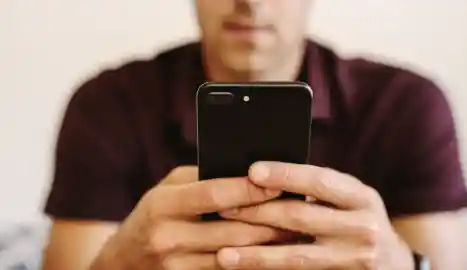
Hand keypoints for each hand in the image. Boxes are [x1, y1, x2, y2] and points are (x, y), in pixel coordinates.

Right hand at [90, 166, 293, 269]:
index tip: (277, 184)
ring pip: (236, 256)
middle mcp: (169, 237)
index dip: (249, 189)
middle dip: (270, 221)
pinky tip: (270, 253)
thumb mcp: (167, 188)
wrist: (124, 262)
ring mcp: (177, 267)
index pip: (214, 194)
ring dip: (268, 245)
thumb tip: (246, 173)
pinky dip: (251, 262)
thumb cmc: (152, 214)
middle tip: (300, 211)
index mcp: (162, 205)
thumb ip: (202, 179)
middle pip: (232, 230)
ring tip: (295, 233)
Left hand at [217, 162, 414, 269]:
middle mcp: (363, 228)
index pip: (320, 181)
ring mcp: (354, 260)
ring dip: (256, 255)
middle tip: (222, 208)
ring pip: (295, 257)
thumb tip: (262, 179)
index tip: (252, 171)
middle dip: (257, 213)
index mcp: (362, 198)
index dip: (285, 175)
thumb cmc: (359, 221)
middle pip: (300, 218)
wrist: (394, 265)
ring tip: (223, 255)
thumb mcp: (350, 200)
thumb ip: (318, 191)